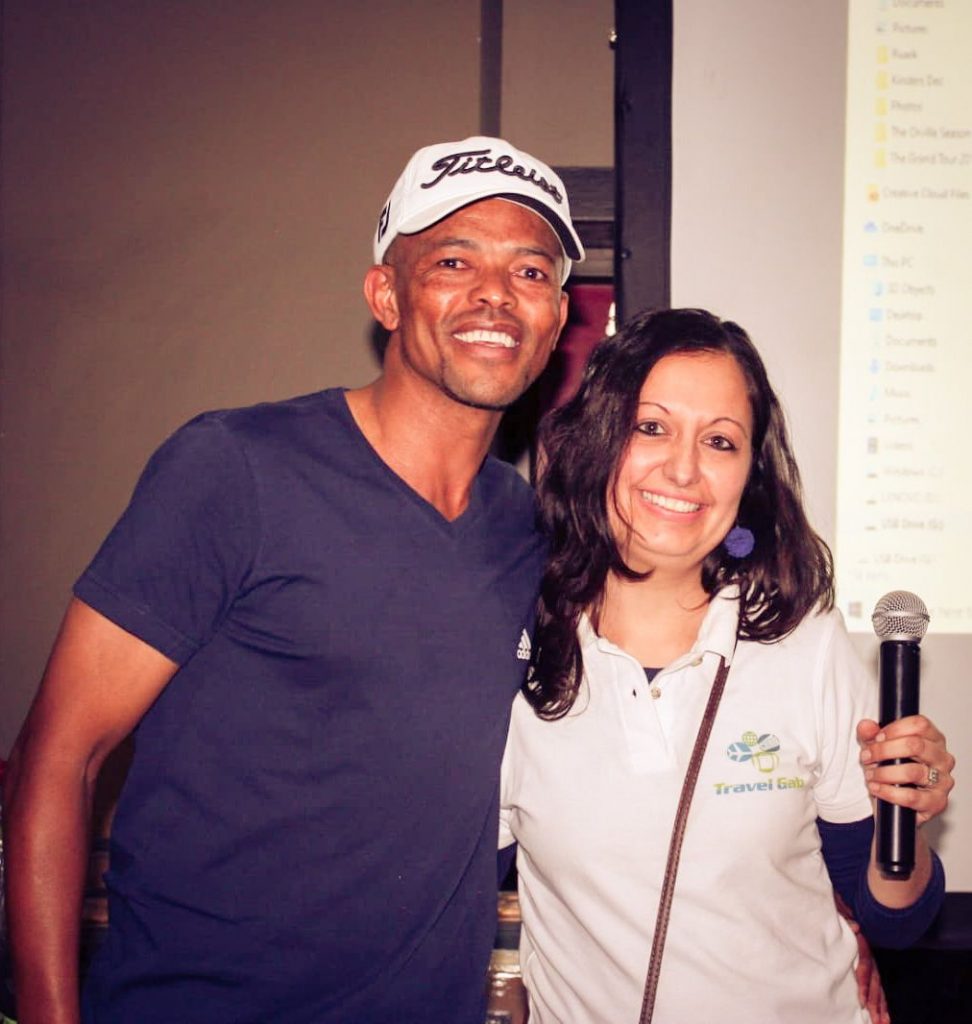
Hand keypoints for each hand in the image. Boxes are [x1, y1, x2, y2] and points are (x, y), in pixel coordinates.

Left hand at [834, 892, 889, 1023]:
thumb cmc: (842, 908)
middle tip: (873, 1020)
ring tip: (881, 1023)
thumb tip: (856, 927)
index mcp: (862, 943)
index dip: (865, 982)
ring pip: (879, 987)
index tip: (862, 1000)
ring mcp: (871, 960)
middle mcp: (869, 954)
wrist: (854, 902)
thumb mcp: (842, 910)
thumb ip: (847, 918)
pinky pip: (878, 986)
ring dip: (880, 1006)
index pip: (866, 965)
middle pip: (875, 982)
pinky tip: (884, 1017)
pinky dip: (882, 1002)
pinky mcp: (870, 965)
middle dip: (874, 1002)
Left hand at [858, 715, 954, 824]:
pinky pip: (912, 797)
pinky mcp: (937, 802)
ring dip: (884, 773)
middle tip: (867, 757)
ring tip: (870, 775)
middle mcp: (942, 758)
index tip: (877, 737)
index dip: (894, 729)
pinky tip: (876, 788)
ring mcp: (943, 781)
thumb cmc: (892, 769)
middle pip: (916, 745)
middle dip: (884, 750)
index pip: (920, 725)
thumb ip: (870, 734)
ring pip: (913, 771)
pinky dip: (889, 792)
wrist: (896, 802)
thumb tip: (866, 726)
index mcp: (933, 739)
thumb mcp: (878, 748)